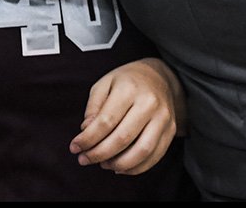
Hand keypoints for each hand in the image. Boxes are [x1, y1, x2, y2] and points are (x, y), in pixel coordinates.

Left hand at [70, 57, 183, 174]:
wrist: (159, 77)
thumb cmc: (127, 81)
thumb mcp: (104, 84)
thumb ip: (94, 107)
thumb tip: (86, 131)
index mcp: (129, 89)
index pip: (106, 121)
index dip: (88, 139)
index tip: (74, 147)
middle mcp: (149, 103)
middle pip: (122, 138)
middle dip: (99, 154)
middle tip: (84, 159)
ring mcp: (163, 118)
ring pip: (141, 151)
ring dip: (118, 164)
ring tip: (102, 164)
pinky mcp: (170, 130)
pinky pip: (154, 156)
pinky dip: (135, 168)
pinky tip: (120, 167)